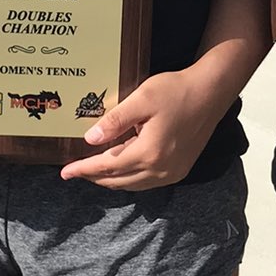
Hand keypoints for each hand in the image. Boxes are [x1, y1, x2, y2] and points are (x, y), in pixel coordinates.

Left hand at [58, 69, 222, 188]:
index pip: (107, 166)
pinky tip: (121, 167)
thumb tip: (90, 139)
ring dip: (111, 179)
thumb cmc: (176, 90)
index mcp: (149, 153)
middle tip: (75, 171)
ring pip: (133, 184)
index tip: (65, 172)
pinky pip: (147, 182)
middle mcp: (161, 169)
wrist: (211, 91)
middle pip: (118, 181)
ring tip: (93, 170)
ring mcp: (173, 172)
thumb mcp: (141, 99)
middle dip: (94, 177)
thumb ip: (115, 121)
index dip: (84, 169)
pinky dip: (129, 178)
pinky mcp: (180, 169)